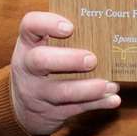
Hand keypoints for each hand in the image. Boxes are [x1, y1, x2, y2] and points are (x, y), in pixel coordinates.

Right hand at [9, 11, 120, 135]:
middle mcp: (28, 68)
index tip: (70, 27)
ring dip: (88, 88)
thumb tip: (104, 31)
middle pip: (41, 60)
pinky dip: (97, 103)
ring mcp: (38, 92)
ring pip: (61, 91)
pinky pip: (76, 108)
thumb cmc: (41, 67)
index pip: (30, 25)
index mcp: (28, 45)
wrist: (23, 108)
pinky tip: (113, 98)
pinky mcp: (52, 111)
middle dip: (69, 59)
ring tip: (110, 84)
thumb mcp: (41, 49)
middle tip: (92, 59)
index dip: (48, 24)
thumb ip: (63, 39)